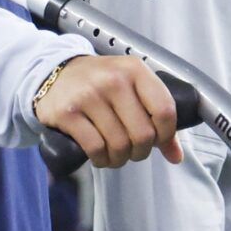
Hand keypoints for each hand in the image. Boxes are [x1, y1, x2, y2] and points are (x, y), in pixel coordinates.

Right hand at [34, 56, 182, 168]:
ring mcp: (89, 96)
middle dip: (140, 151)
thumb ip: (156, 116)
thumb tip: (176, 156)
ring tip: (115, 155)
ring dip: (120, 158)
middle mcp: (113, 80)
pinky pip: (96, 148)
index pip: (165, 110)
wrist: (54, 73)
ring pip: (119, 145)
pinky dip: (101, 160)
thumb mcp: (131, 87)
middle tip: (133, 151)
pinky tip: (100, 157)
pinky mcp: (68, 113)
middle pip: (143, 134)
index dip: (166, 135)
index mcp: (135, 70)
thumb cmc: (99, 82)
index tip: (158, 141)